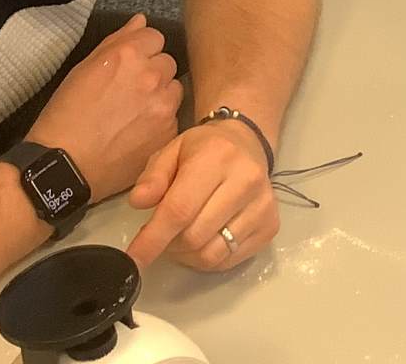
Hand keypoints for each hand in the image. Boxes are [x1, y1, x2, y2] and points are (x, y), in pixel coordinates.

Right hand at [28, 15, 181, 200]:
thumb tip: (140, 20)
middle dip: (152, 73)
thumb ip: (116, 41)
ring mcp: (164, 105)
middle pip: (167, 62)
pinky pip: (173, 118)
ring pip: (174, 89)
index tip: (128, 67)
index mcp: (129, 55)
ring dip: (160, 96)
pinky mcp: (169, 132)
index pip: (155, 37)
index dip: (141, 51)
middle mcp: (152, 75)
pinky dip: (160, 122)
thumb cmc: (65, 116)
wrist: (64, 167)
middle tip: (129, 93)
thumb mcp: (82, 70)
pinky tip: (137, 133)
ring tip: (134, 114)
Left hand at [125, 119, 278, 271]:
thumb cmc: (204, 149)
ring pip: (212, 254)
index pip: (180, 209)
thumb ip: (153, 177)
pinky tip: (204, 240)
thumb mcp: (171, 151)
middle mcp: (246, 181)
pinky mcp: (271, 226)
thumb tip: (139, 203)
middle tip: (163, 234)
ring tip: (182, 238)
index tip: (134, 259)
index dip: (153, 238)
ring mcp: (263, 206)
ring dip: (187, 256)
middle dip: (169, 245)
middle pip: (194, 236)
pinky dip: (208, 259)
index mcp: (218, 157)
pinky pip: (229, 261)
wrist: (247, 144)